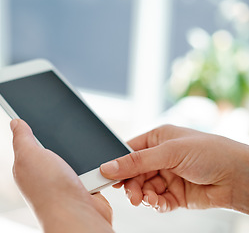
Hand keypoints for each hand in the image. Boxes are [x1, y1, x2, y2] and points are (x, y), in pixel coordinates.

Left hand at [11, 119, 113, 232]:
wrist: (78, 215)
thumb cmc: (50, 191)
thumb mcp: (28, 154)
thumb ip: (22, 137)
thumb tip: (15, 122)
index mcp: (28, 166)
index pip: (31, 141)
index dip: (37, 127)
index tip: (46, 112)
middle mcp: (46, 174)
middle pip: (56, 146)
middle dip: (64, 139)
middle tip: (69, 129)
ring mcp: (65, 181)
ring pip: (75, 156)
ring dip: (82, 153)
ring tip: (84, 149)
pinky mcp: (84, 186)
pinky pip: (91, 168)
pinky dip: (95, 165)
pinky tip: (95, 163)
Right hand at [100, 125, 248, 213]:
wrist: (239, 177)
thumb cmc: (212, 152)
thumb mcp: (169, 152)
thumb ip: (137, 162)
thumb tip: (109, 166)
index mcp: (158, 139)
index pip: (129, 151)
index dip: (118, 164)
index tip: (107, 175)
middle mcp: (161, 157)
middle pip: (134, 173)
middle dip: (131, 184)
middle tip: (131, 194)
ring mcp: (168, 176)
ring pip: (144, 188)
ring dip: (143, 196)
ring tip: (146, 200)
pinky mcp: (175, 194)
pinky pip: (157, 200)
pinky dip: (155, 204)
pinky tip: (158, 203)